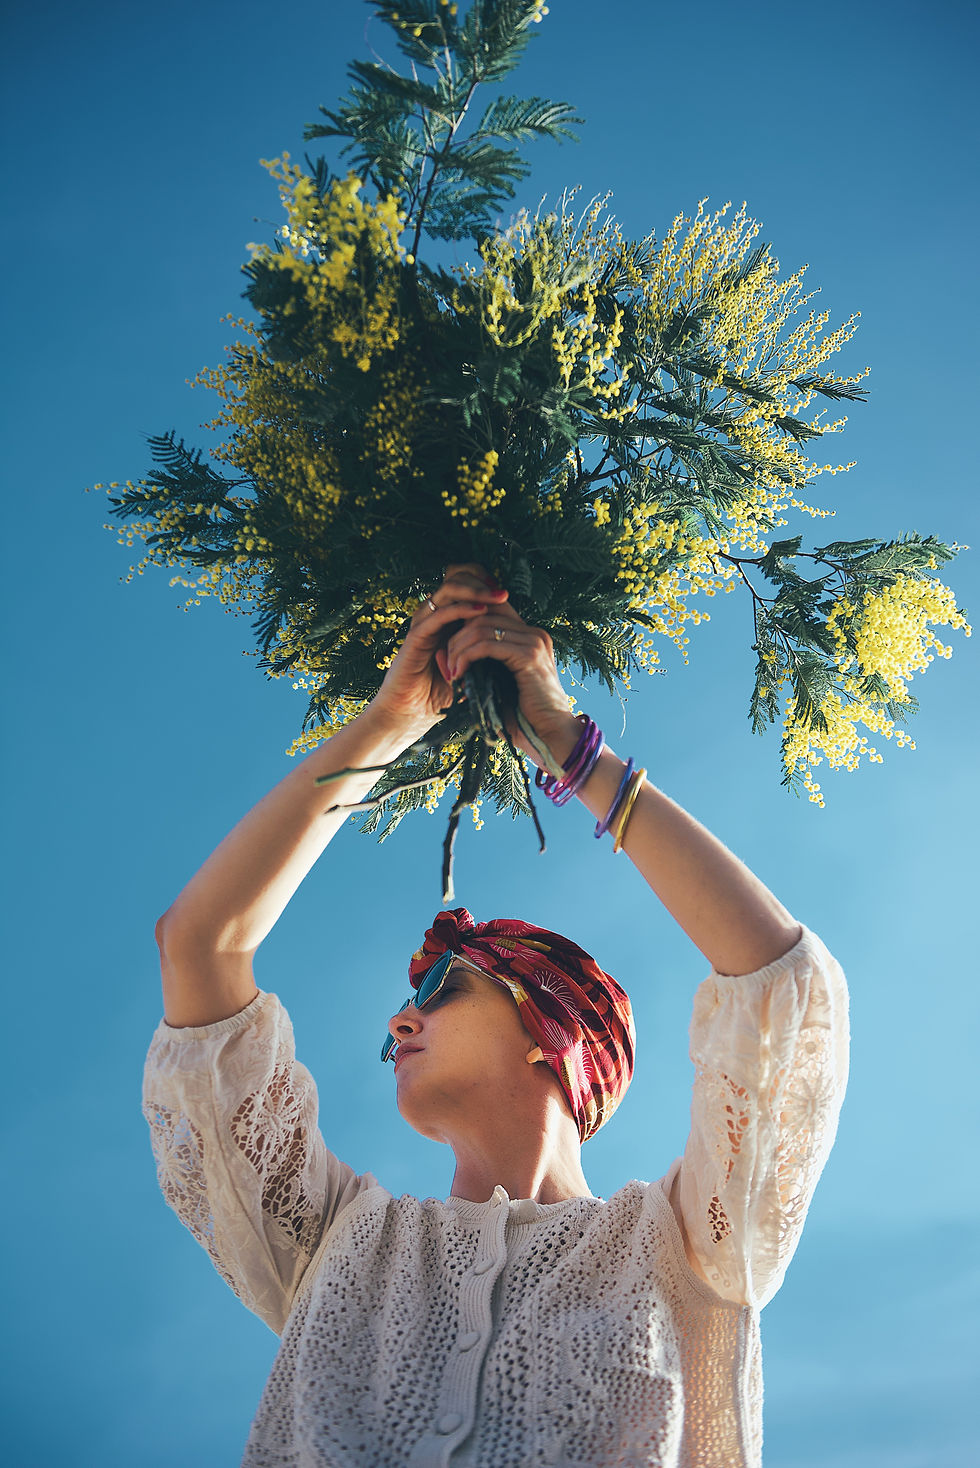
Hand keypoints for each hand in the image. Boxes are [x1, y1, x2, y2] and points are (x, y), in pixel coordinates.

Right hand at [368, 564, 509, 737]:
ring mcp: (422, 625)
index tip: (504, 591)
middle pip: (453, 579)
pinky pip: (438, 615)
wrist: (412, 715)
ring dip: (474, 590)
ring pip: (446, 591)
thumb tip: (515, 640)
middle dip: (479, 579)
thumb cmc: (441, 693)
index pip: (461, 583)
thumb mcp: (470, 665)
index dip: (481, 580)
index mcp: (444, 620)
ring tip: (496, 597)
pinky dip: (460, 610)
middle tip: (501, 590)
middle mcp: (431, 616)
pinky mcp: (416, 638)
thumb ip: (484, 649)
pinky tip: (480, 612)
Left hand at [439, 565, 580, 767]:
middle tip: (445, 663)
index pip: (491, 609)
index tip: (447, 649)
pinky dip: (466, 656)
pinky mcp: (529, 656)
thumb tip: (441, 654)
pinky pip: (486, 644)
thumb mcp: (493, 685)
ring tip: (451, 672)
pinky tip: (459, 674)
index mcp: (529, 637)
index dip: (464, 622)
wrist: (550, 737)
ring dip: (458, 648)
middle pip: (482, 613)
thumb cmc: (522, 718)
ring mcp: (534, 642)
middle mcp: (534, 633)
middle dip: (456, 636)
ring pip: (480, 627)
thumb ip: (474, 666)